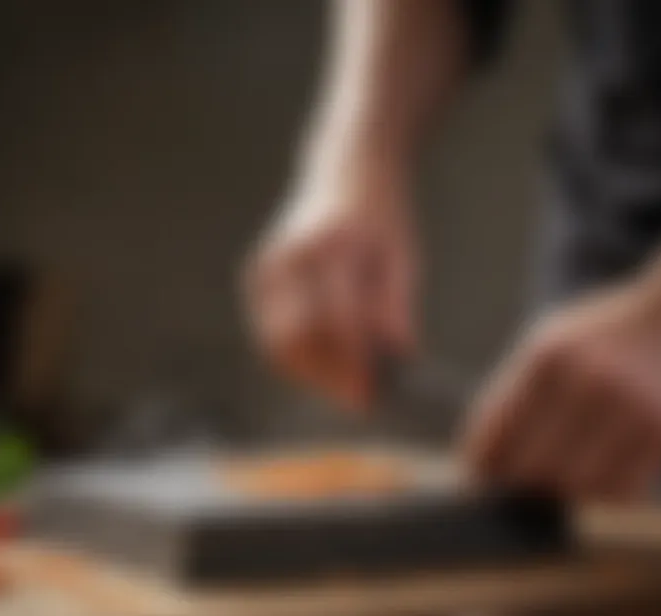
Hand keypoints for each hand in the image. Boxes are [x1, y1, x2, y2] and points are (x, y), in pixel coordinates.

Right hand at [244, 164, 417, 409]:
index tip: (372, 398)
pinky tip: (323, 363)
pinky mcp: (257, 276)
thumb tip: (400, 358)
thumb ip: (397, 306)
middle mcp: (291, 256)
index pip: (340, 321)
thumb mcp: (402, 257)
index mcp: (332, 246)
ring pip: (278, 341)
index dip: (355, 365)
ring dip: (309, 372)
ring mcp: (267, 265)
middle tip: (360, 398)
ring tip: (344, 383)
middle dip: (328, 377)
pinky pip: (269, 332)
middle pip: (299, 338)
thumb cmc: (382, 218)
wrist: (346, 172)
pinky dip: (295, 356)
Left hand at [462, 276, 660, 501]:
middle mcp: (586, 379)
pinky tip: (598, 471)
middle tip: (522, 475)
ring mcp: (630, 405)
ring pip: (576, 485)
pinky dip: (603, 491)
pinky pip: (622, 491)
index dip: (481, 462)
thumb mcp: (548, 346)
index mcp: (546, 356)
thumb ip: (512, 397)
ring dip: (564, 487)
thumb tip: (480, 463)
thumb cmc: (600, 338)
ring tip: (563, 469)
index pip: (496, 433)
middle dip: (519, 478)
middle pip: (531, 466)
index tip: (480, 472)